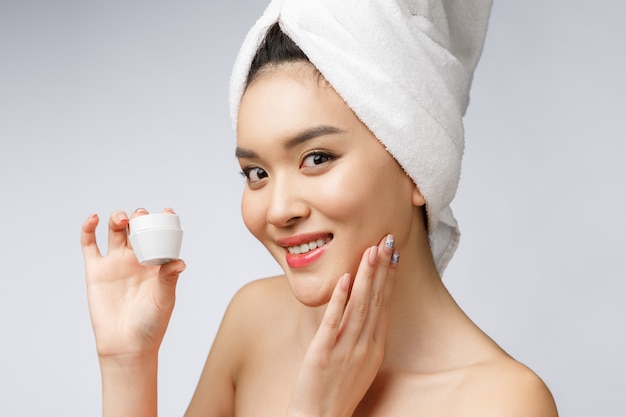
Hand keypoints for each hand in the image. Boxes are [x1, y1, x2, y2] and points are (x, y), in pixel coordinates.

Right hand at [81, 208, 185, 359]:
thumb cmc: (151, 323)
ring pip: (115, 231)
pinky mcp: (96, 270)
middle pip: (136, 228)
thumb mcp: (164, 299)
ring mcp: (116, 263)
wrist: (127, 345)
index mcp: (157, 262)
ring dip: (118, 218)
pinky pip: (90, 245)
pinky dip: (88, 229)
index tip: (167, 212)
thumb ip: (169, 279)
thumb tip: (180, 261)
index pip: (161, 235)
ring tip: (122, 219)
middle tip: (140, 215)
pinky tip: (93, 218)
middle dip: (139, 216)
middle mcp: (136, 259)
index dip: (163, 221)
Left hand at [288, 235, 398, 416]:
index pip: (385, 303)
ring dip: (367, 277)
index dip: (389, 276)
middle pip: (376, 299)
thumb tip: (366, 307)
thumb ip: (364, 333)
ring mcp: (345, 348)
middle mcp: (365, 345)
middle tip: (387, 239)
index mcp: (375, 345)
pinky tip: (346, 280)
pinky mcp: (323, 353)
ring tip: (371, 251)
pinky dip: (340, 300)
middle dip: (382, 268)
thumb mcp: (361, 360)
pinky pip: (333, 322)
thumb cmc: (339, 389)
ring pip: (360, 306)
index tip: (392, 252)